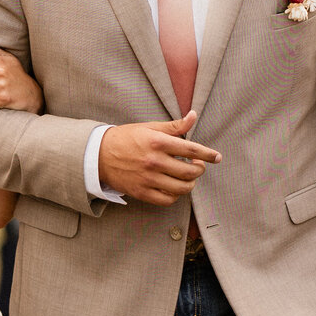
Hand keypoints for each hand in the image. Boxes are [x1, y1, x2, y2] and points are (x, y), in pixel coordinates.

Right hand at [97, 112, 220, 205]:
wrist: (98, 155)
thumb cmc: (127, 138)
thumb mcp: (149, 127)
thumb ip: (174, 126)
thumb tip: (194, 115)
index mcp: (157, 142)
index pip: (192, 150)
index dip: (208, 154)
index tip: (217, 157)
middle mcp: (154, 161)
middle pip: (189, 172)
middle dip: (199, 170)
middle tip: (198, 166)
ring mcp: (147, 179)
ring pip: (181, 188)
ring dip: (190, 183)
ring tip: (188, 177)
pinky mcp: (141, 192)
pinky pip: (167, 199)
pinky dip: (176, 195)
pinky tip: (174, 187)